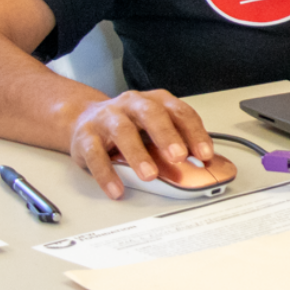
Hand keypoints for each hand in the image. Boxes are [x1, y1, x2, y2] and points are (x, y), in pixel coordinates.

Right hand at [68, 90, 214, 197]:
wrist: (84, 118)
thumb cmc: (129, 124)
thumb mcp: (154, 128)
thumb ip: (176, 141)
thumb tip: (199, 164)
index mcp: (154, 101)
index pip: (179, 112)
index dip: (194, 132)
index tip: (205, 154)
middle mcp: (131, 104)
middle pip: (151, 114)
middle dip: (167, 136)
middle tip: (179, 157)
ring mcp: (107, 118)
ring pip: (122, 132)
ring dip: (138, 154)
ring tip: (150, 175)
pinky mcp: (85, 136)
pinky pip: (95, 154)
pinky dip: (106, 174)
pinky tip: (117, 189)